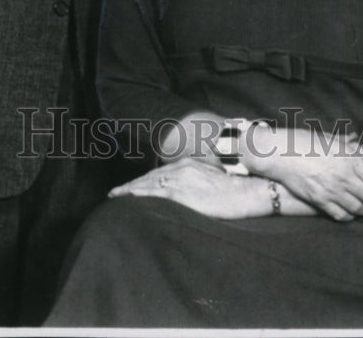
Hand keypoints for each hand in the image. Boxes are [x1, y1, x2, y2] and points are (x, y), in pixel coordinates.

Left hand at [109, 158, 269, 218]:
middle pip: (149, 177)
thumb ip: (199, 179)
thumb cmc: (236, 188)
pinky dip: (138, 195)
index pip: (160, 172)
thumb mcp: (214, 178)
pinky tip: (128, 199)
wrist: (248, 191)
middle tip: (115, 193)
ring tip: (115, 197)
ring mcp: (180, 180)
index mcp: (188, 164)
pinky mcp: (182, 193)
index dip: (143, 180)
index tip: (131, 186)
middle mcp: (181, 168)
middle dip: (131, 185)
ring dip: (130, 190)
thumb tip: (192, 188)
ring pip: (148, 184)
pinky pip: (154, 194)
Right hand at [246, 127, 362, 220]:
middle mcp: (344, 176)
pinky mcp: (320, 201)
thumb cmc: (307, 141)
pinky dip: (351, 217)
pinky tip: (353, 215)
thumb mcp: (335, 139)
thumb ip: (354, 149)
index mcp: (350, 158)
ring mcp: (332, 190)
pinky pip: (341, 215)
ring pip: (358, 208)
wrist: (282, 153)